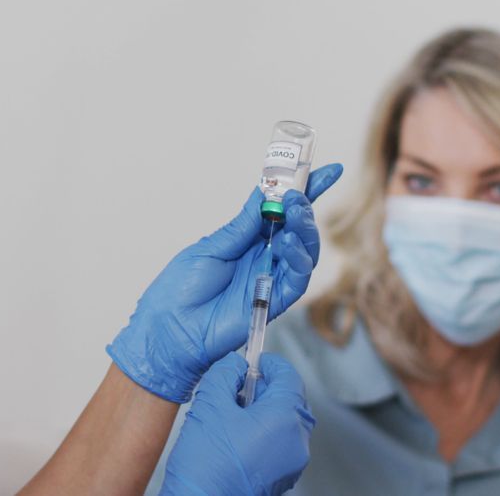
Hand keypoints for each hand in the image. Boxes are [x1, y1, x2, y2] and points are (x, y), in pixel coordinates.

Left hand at [107, 164, 342, 402]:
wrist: (171, 329)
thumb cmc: (180, 289)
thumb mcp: (210, 247)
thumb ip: (241, 226)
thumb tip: (264, 193)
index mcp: (247, 239)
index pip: (281, 210)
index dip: (305, 190)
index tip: (328, 171)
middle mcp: (263, 256)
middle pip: (298, 228)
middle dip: (305, 207)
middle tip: (299, 195)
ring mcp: (270, 278)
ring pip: (305, 251)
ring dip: (305, 229)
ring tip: (295, 213)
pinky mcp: (274, 301)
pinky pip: (298, 279)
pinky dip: (298, 259)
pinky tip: (287, 244)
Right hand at [161, 353, 314, 495]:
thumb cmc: (206, 464)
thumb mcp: (210, 403)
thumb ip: (225, 374)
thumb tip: (234, 365)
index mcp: (284, 418)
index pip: (289, 377)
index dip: (271, 364)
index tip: (256, 360)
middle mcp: (296, 441)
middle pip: (291, 400)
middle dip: (269, 388)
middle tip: (242, 383)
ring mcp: (291, 463)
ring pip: (287, 423)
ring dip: (267, 410)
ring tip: (236, 411)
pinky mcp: (282, 477)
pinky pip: (282, 444)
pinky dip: (267, 432)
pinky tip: (239, 433)